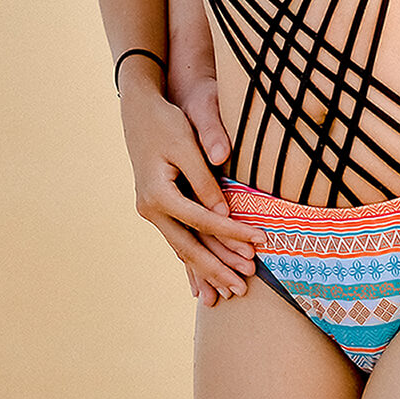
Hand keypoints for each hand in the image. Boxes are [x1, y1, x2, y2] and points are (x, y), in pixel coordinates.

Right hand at [118, 80, 264, 302]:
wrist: (139, 111)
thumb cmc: (167, 122)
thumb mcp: (186, 143)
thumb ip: (204, 178)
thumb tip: (224, 211)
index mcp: (158, 195)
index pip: (202, 221)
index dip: (232, 232)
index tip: (260, 241)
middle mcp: (150, 210)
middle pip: (188, 247)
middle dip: (218, 268)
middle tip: (245, 286)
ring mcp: (151, 213)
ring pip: (182, 249)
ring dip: (208, 269)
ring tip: (232, 288)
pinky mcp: (158, 209)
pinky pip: (179, 240)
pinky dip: (194, 259)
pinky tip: (205, 279)